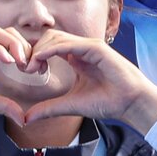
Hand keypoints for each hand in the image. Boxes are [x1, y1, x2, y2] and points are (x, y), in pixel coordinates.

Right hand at [0, 27, 30, 146]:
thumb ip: (3, 105)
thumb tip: (24, 118)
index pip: (10, 44)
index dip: (26, 53)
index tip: (34, 70)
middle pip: (7, 33)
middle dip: (24, 45)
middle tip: (30, 66)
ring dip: (13, 43)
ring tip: (21, 62)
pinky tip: (8, 61)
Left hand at [21, 30, 156, 134]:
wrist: (130, 104)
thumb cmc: (106, 102)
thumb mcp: (70, 105)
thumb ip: (49, 108)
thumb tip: (26, 118)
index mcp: (75, 58)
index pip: (48, 46)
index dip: (35, 55)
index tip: (27, 71)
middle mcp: (81, 49)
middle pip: (49, 38)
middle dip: (34, 50)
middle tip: (27, 68)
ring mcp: (88, 46)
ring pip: (56, 37)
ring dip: (40, 49)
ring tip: (32, 66)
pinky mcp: (95, 48)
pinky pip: (69, 44)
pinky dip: (52, 49)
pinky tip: (41, 59)